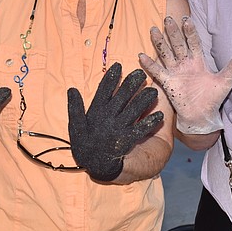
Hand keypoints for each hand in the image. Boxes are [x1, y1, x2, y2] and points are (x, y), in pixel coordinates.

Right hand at [67, 63, 163, 181]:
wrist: (94, 165)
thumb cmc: (85, 143)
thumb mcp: (75, 125)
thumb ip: (74, 107)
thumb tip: (71, 89)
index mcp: (96, 112)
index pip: (103, 91)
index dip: (111, 78)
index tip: (118, 65)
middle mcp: (108, 118)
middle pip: (122, 97)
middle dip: (131, 84)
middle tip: (141, 73)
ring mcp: (119, 129)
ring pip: (134, 110)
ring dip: (144, 100)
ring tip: (153, 90)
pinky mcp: (128, 140)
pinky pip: (141, 129)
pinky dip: (150, 122)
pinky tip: (160, 115)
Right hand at [139, 16, 231, 134]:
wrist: (202, 115)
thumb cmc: (212, 99)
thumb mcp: (225, 82)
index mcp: (198, 61)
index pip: (194, 42)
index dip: (190, 31)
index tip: (187, 19)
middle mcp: (185, 64)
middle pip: (178, 44)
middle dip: (173, 32)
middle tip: (168, 19)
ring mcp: (176, 72)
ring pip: (166, 53)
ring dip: (160, 42)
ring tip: (153, 30)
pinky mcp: (168, 82)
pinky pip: (157, 71)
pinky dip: (149, 64)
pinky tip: (142, 55)